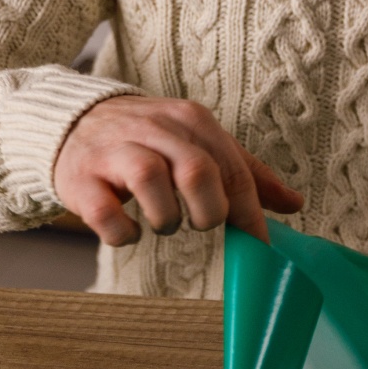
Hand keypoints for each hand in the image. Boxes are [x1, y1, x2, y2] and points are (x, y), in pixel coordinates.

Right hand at [54, 96, 302, 245]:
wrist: (72, 123)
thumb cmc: (150, 142)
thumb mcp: (200, 146)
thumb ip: (246, 174)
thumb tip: (295, 203)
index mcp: (191, 122)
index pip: (232, 169)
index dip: (250, 214)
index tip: (259, 246)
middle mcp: (154, 129)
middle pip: (197, 170)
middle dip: (209, 211)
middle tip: (203, 225)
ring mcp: (115, 152)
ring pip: (150, 180)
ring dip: (167, 217)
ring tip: (165, 224)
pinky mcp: (81, 178)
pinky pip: (106, 212)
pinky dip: (123, 232)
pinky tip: (130, 232)